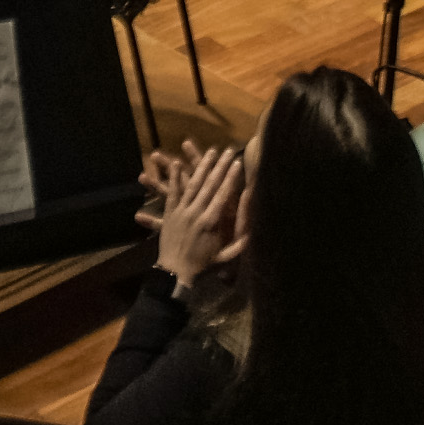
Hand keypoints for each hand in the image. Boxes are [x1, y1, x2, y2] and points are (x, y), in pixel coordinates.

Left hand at [140, 142, 248, 286]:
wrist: (175, 274)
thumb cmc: (204, 265)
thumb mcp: (228, 255)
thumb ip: (242, 239)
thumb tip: (253, 226)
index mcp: (211, 222)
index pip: (223, 194)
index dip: (231, 177)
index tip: (238, 162)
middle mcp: (196, 212)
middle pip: (210, 184)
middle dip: (220, 166)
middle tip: (228, 150)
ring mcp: (182, 211)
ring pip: (192, 184)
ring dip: (200, 165)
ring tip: (208, 151)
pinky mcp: (170, 213)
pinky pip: (172, 193)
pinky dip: (173, 178)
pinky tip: (175, 162)